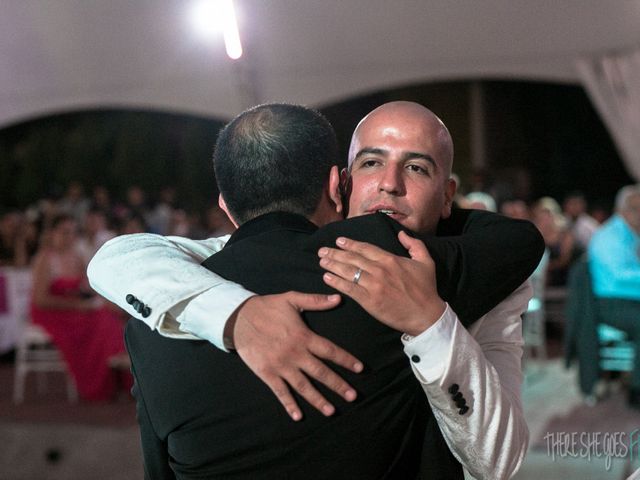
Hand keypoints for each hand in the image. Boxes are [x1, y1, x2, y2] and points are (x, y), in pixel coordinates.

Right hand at [229, 292, 363, 420]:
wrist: (238, 318)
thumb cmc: (267, 307)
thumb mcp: (292, 299)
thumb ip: (316, 301)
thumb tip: (338, 298)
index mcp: (304, 336)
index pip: (330, 350)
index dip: (346, 360)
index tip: (360, 369)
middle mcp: (295, 354)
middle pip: (321, 373)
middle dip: (338, 385)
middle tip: (353, 396)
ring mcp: (281, 365)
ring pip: (303, 386)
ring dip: (318, 400)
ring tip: (332, 411)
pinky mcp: (267, 373)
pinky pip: (280, 392)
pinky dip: (289, 404)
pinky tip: (298, 416)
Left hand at [318, 231, 445, 335]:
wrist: (426, 315)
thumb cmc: (426, 289)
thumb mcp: (426, 262)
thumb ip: (414, 244)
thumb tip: (401, 233)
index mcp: (391, 260)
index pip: (365, 248)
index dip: (350, 244)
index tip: (338, 241)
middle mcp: (379, 270)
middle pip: (353, 258)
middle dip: (336, 253)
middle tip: (322, 250)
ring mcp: (373, 285)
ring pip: (348, 271)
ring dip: (332, 265)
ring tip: (321, 261)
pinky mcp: (369, 300)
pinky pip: (349, 289)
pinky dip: (336, 282)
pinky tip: (326, 277)